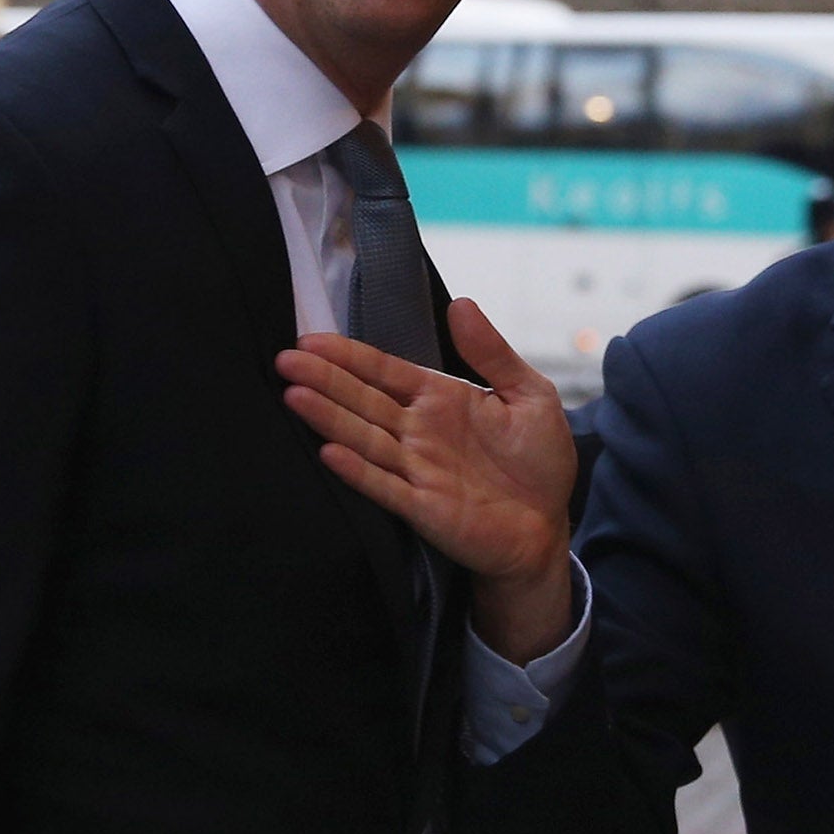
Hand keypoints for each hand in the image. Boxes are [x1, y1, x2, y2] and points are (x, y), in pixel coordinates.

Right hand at [276, 298, 576, 662]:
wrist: (548, 528)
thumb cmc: (539, 461)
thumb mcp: (529, 395)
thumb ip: (492, 353)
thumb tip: (462, 304)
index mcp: (441, 399)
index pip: (385, 371)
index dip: (349, 355)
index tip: (310, 339)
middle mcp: (419, 431)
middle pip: (364, 400)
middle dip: (325, 379)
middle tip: (285, 359)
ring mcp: (416, 469)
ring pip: (365, 437)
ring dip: (329, 418)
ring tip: (293, 395)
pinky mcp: (422, 507)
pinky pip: (384, 485)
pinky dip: (358, 470)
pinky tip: (329, 452)